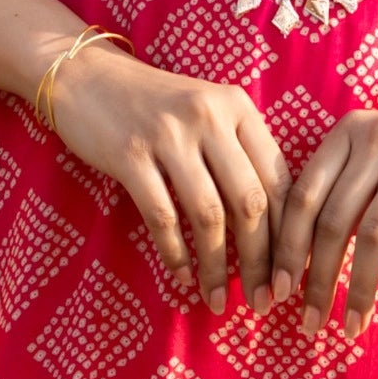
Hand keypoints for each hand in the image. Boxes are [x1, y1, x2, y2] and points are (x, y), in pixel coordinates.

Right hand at [46, 40, 290, 315]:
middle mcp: (209, 116)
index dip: (288, 234)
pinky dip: (176, 254)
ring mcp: (168, 134)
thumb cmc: (156, 105)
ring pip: (208, 215)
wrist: (87, 76)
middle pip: (250, 201)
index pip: (278, 179)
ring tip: (219, 300)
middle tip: (263, 301)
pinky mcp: (130, 155)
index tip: (290, 275)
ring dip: (218, 267)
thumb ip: (239, 155)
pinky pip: (162, 217)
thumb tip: (275, 230)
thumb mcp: (207, 114)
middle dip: (261, 260)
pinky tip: (182, 278)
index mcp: (237, 106)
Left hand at [274, 90, 377, 340]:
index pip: (303, 195)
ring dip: (359, 287)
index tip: (279, 291)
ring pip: (374, 233)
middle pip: (334, 219)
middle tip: (310, 323)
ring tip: (353, 325)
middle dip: (318, 279)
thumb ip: (345, 186)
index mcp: (349, 131)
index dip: (287, 247)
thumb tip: (302, 256)